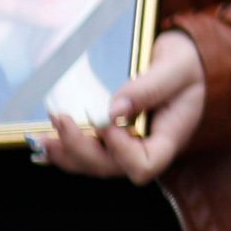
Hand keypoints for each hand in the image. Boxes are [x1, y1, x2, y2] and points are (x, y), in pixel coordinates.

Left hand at [38, 29, 203, 183]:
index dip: (121, 150)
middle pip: (110, 168)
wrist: (186, 63)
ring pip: (93, 165)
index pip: (145, 164)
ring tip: (42, 136)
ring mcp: (127, 147)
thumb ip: (149, 88)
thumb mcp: (176, 68)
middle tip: (61, 119)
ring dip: (65, 153)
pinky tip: (43, 146)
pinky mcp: (112, 139)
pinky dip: (63, 152)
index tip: (107, 120)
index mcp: (169, 137)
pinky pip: (86, 154)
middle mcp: (146, 149)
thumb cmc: (188, 65)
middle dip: (80, 149)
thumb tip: (112, 110)